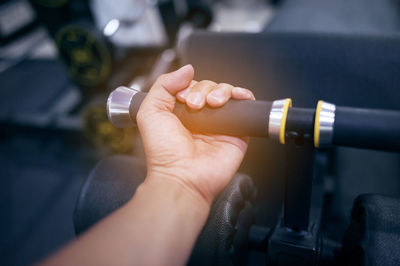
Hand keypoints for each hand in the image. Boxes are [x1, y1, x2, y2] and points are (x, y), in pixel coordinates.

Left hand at [136, 65, 254, 205]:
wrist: (182, 176)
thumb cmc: (164, 152)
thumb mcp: (150, 112)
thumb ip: (163, 85)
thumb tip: (187, 68)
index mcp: (181, 113)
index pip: (191, 86)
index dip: (188, 86)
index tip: (182, 98)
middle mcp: (201, 118)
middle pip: (210, 87)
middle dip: (203, 90)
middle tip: (194, 105)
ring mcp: (220, 124)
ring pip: (227, 93)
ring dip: (221, 91)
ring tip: (212, 104)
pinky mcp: (237, 132)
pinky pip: (245, 108)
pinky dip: (244, 96)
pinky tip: (237, 96)